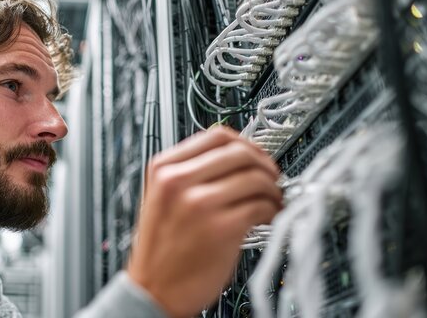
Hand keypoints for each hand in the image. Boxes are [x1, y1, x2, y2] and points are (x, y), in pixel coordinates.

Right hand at [127, 127, 281, 317]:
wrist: (153, 290)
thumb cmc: (162, 249)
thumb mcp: (163, 198)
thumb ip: (192, 173)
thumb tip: (237, 157)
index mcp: (164, 169)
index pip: (216, 135)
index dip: (245, 143)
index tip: (256, 156)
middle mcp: (178, 181)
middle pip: (239, 152)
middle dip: (263, 164)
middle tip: (271, 178)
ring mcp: (199, 204)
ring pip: (255, 177)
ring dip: (272, 188)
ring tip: (272, 201)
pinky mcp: (221, 229)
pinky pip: (261, 205)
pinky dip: (273, 209)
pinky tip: (268, 217)